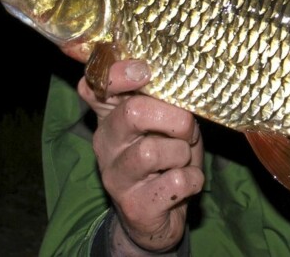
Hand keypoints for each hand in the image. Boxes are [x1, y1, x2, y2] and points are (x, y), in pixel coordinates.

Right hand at [77, 60, 204, 254]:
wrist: (158, 217)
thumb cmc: (166, 158)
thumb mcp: (165, 123)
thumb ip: (165, 100)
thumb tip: (183, 79)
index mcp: (110, 116)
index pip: (95, 85)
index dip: (119, 74)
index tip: (146, 72)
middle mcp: (106, 143)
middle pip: (132, 113)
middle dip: (175, 118)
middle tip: (186, 130)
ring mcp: (116, 176)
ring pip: (152, 151)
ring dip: (182, 153)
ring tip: (183, 160)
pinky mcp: (134, 205)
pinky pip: (176, 181)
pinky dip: (193, 180)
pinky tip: (186, 182)